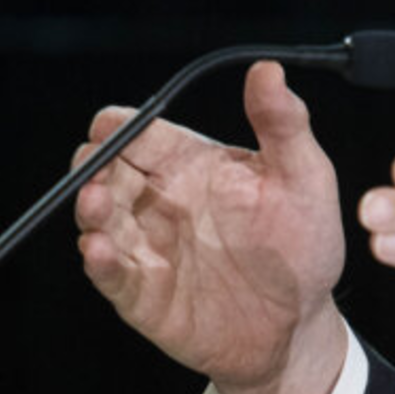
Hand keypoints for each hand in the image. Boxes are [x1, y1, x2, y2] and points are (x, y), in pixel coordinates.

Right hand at [74, 61, 347, 393]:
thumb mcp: (305, 180)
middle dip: (92, 163)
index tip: (111, 123)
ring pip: (98, 219)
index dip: (120, 125)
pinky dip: (99, 261)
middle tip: (95, 161)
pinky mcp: (141, 294)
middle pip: (106, 170)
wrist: (301, 323)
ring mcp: (146, 247)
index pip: (141, 133)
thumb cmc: (304, 245)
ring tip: (95, 199)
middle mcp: (159, 202)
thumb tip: (269, 69)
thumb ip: (283, 126)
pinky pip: (110, 274)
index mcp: (191, 166)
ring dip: (89, 208)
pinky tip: (99, 248)